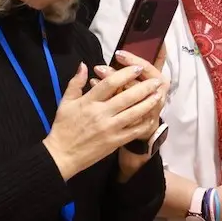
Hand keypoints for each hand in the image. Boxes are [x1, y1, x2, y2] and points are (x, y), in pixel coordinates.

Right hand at [44, 59, 165, 179]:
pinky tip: (152, 116)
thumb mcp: (65, 103)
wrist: (62, 154)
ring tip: (159, 95)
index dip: (125, 74)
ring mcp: (110, 128)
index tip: (137, 68)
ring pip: (134, 113)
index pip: (110, 83)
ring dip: (148, 103)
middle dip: (144, 87)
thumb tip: (83, 65)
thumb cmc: (63, 127)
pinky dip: (144, 123)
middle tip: (156, 80)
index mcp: (89, 102)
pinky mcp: (115, 141)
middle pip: (127, 97)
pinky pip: (133, 131)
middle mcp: (101, 113)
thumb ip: (75, 83)